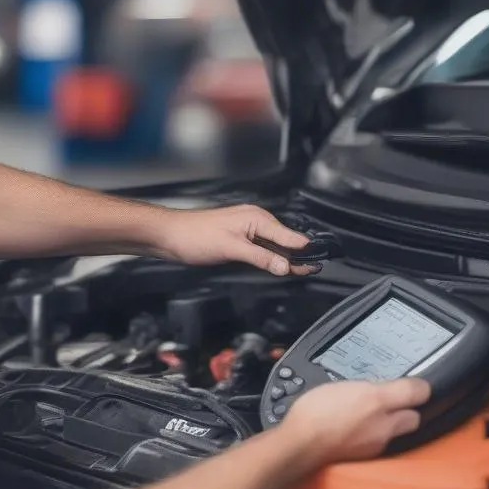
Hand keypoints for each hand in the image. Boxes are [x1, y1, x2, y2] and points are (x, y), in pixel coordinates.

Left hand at [152, 204, 317, 275]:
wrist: (169, 235)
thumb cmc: (195, 236)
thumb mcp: (231, 248)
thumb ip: (260, 257)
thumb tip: (284, 266)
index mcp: (256, 218)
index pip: (288, 236)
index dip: (304, 249)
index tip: (319, 261)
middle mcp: (254, 221)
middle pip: (284, 241)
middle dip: (298, 255)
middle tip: (314, 270)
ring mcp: (245, 230)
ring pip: (273, 245)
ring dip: (285, 257)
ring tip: (303, 270)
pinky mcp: (237, 239)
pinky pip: (261, 248)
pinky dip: (271, 257)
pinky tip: (276, 266)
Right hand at [278, 378, 430, 474]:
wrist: (299, 444)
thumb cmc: (315, 414)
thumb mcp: (344, 385)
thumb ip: (372, 386)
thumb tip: (388, 387)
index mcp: (378, 402)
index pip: (417, 393)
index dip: (420, 387)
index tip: (418, 385)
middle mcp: (384, 427)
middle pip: (413, 418)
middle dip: (409, 409)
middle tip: (397, 399)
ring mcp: (377, 444)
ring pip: (397, 431)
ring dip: (392, 422)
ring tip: (372, 412)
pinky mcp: (367, 456)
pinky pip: (381, 442)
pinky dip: (376, 434)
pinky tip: (359, 427)